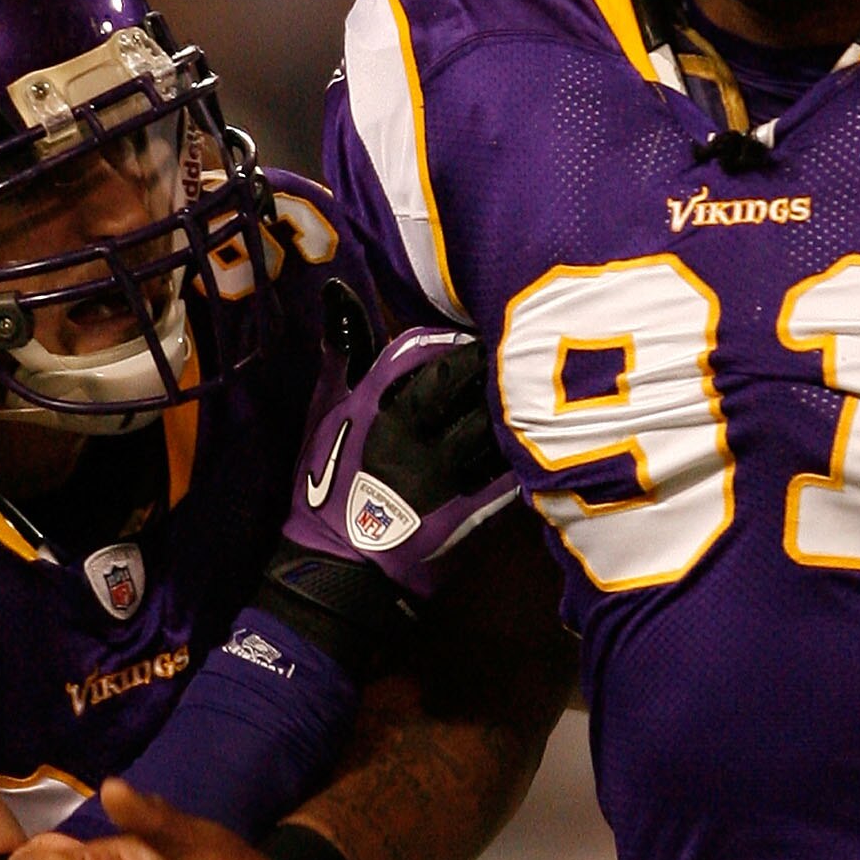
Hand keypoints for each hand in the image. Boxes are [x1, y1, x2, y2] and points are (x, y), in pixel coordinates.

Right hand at [283, 303, 515, 603]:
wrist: (341, 567)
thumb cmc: (327, 488)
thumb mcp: (323, 414)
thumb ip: (341, 353)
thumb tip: (339, 292)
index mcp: (373, 406)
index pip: (422, 351)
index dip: (452, 340)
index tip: (470, 335)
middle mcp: (409, 433)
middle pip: (466, 380)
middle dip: (490, 362)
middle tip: (515, 348)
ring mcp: (443, 471)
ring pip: (493, 421)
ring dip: (513, 402)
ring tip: (532, 389)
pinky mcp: (471, 509)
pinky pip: (510, 470)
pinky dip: (525, 451)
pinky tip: (536, 439)